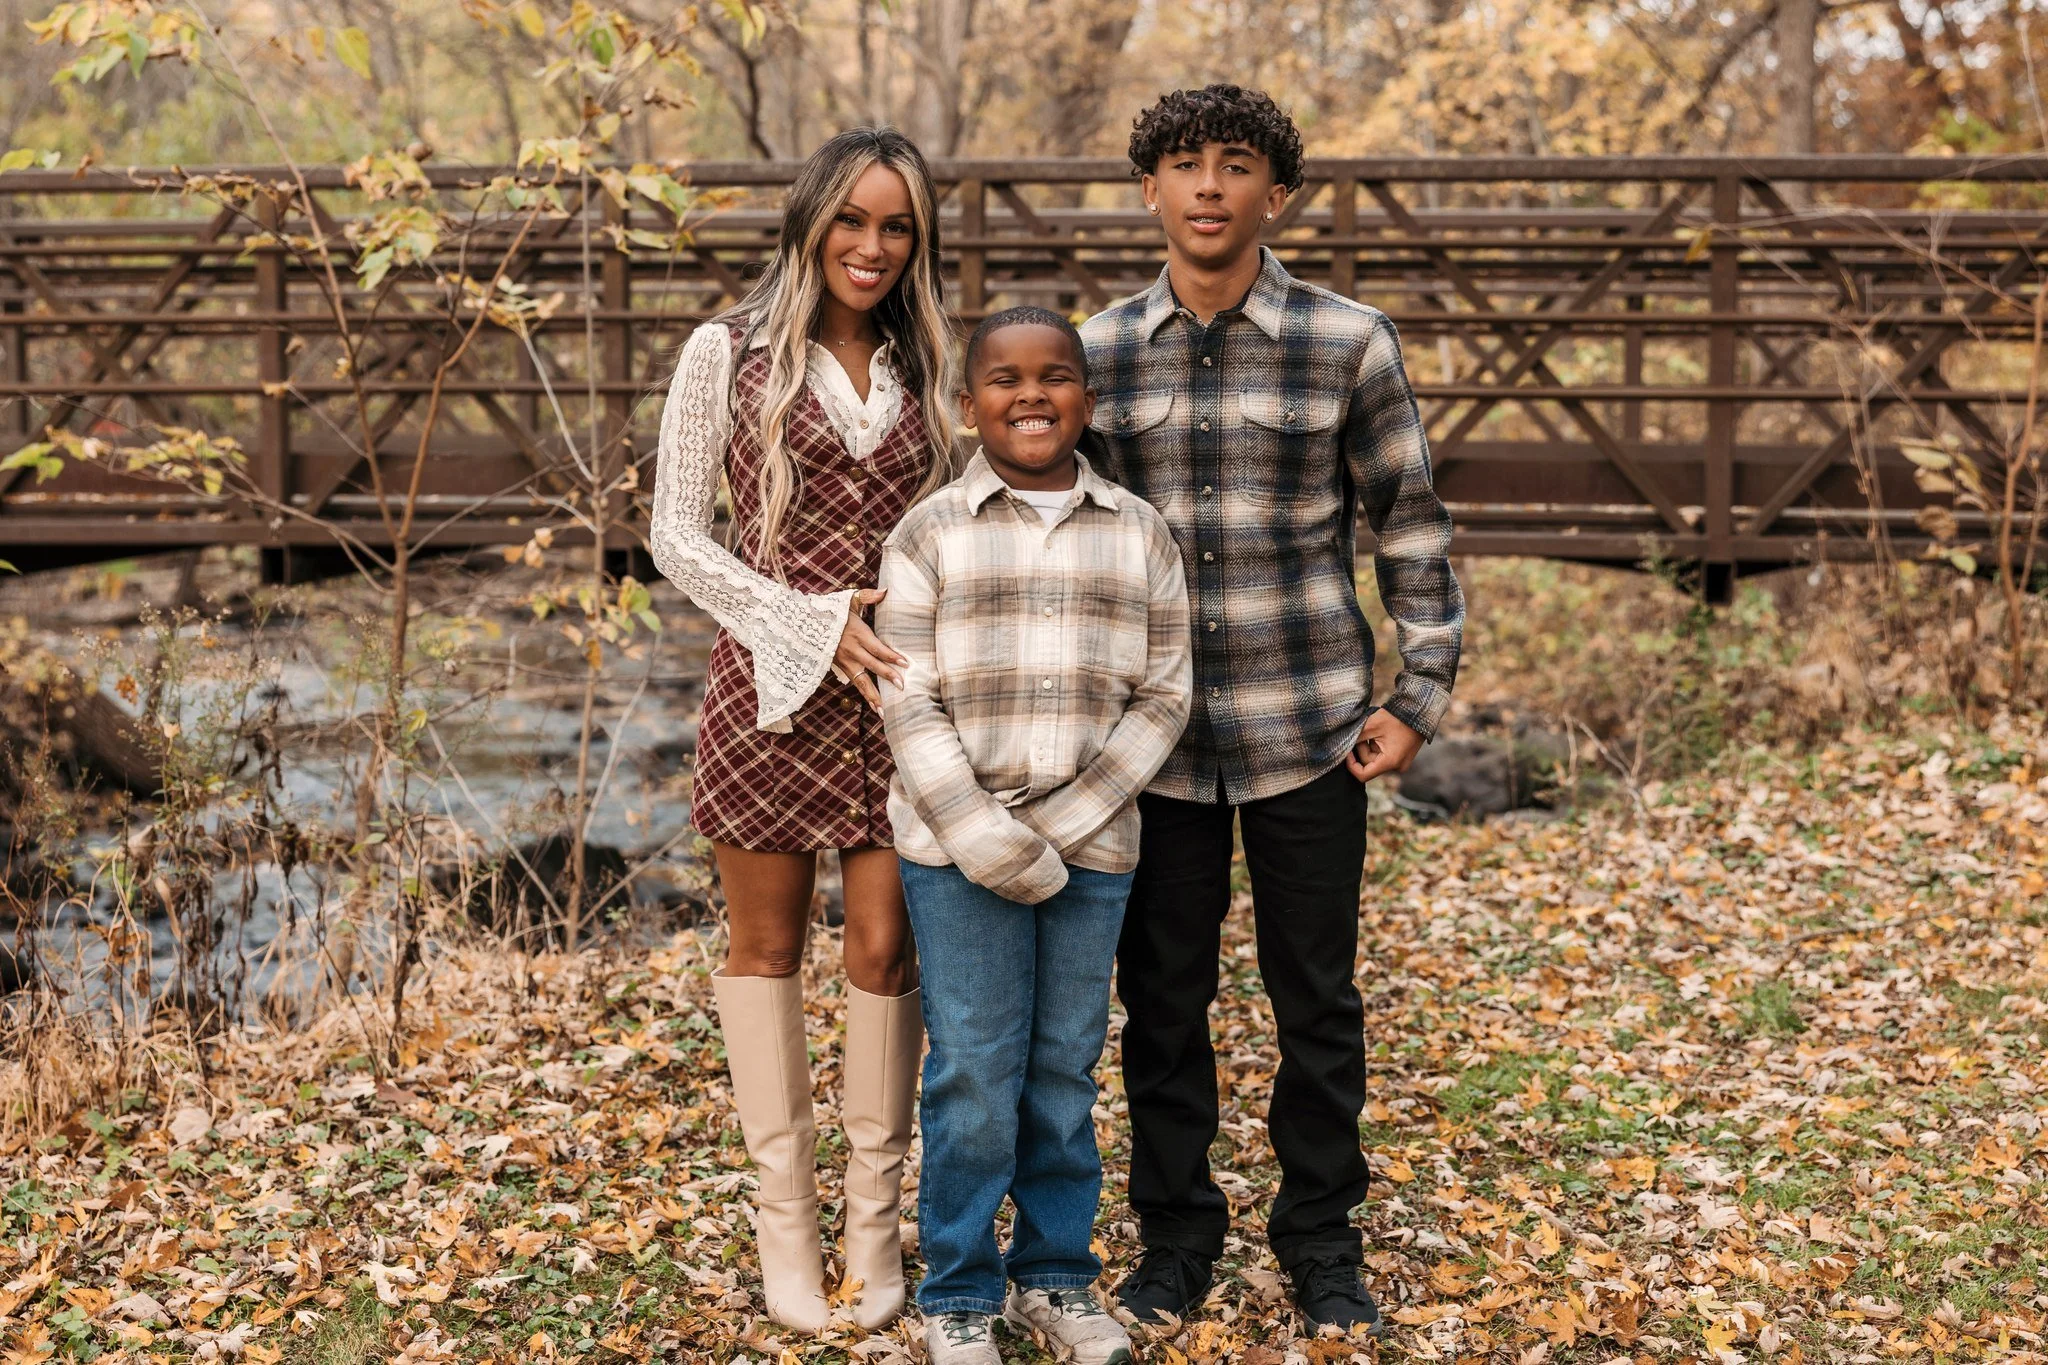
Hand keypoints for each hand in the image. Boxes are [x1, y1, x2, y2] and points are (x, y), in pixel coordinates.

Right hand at [835, 588, 905, 709]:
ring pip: (861, 680)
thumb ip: (867, 596)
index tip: (905, 663)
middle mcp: (850, 650)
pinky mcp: (839, 668)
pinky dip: (864, 695)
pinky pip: (855, 683)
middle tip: (901, 686)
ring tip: (884, 710)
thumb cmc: (830, 611)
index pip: (876, 647)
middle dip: (886, 676)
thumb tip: (885, 591)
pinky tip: (875, 706)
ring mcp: (844, 661)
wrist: (803, 623)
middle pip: (871, 665)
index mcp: (856, 633)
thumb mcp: (847, 600)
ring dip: (873, 695)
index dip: (890, 656)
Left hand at [1344, 709, 1423, 782]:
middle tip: (1365, 732)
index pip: (1363, 775)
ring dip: (1371, 746)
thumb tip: (1342, 746)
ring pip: (1376, 759)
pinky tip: (1382, 734)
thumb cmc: (1396, 717)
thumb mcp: (1371, 725)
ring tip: (1376, 731)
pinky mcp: (1403, 758)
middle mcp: (1397, 767)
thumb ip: (1355, 738)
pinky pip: (1385, 756)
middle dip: (1363, 748)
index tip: (1347, 751)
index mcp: (1390, 762)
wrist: (1419, 711)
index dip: (1351, 765)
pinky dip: (1379, 746)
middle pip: (1370, 764)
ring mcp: (1402, 763)